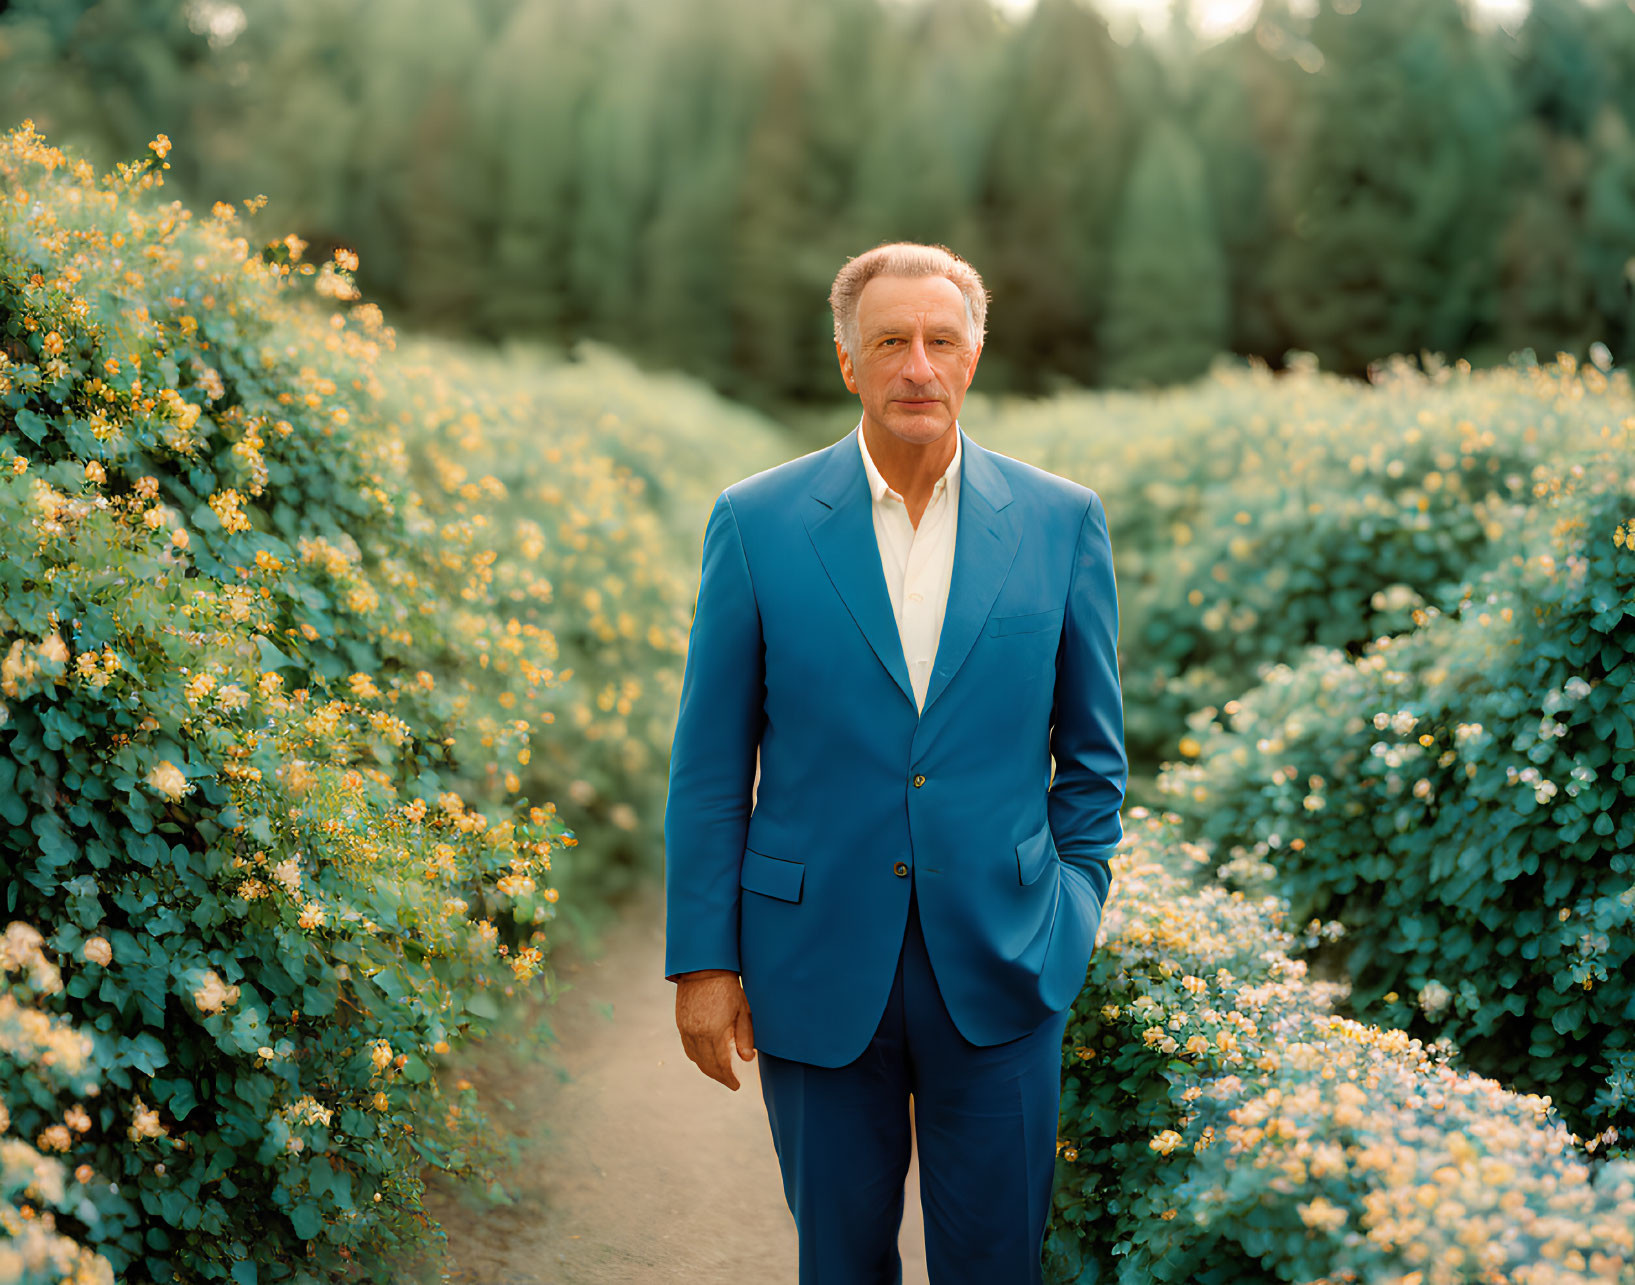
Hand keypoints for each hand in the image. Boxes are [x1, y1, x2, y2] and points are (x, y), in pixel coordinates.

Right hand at [674, 970, 755, 1089]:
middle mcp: (698, 1034)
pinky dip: (697, 1058)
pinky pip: (688, 1049)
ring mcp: (686, 1030)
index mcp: (715, 1032)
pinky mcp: (681, 1025)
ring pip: (696, 1059)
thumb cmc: (728, 987)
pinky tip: (705, 1058)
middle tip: (730, 1082)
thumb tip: (746, 1059)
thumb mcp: (742, 1011)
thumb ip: (744, 1037)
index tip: (736, 1085)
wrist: (703, 969)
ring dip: (708, 1069)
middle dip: (719, 1077)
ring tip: (720, 1073)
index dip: (729, 1078)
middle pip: (707, 1066)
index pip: (721, 1065)